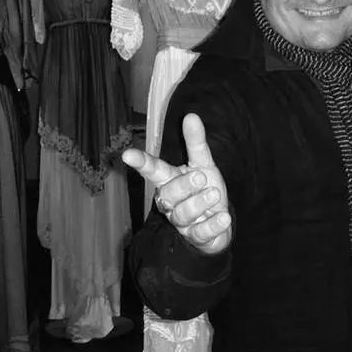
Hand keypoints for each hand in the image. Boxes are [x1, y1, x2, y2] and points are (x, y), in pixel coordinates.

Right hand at [122, 113, 231, 254]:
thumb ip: (196, 142)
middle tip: (201, 178)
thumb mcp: (203, 164)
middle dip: (183, 186)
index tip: (127, 154)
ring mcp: (183, 222)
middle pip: (168, 195)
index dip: (141, 162)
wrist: (219, 220)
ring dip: (200, 203)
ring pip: (182, 215)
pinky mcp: (197, 237)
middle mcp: (172, 202)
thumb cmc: (204, 189)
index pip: (152, 170)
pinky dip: (213, 225)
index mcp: (170, 180)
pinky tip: (223, 217)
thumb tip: (191, 115)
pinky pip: (200, 233)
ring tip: (215, 194)